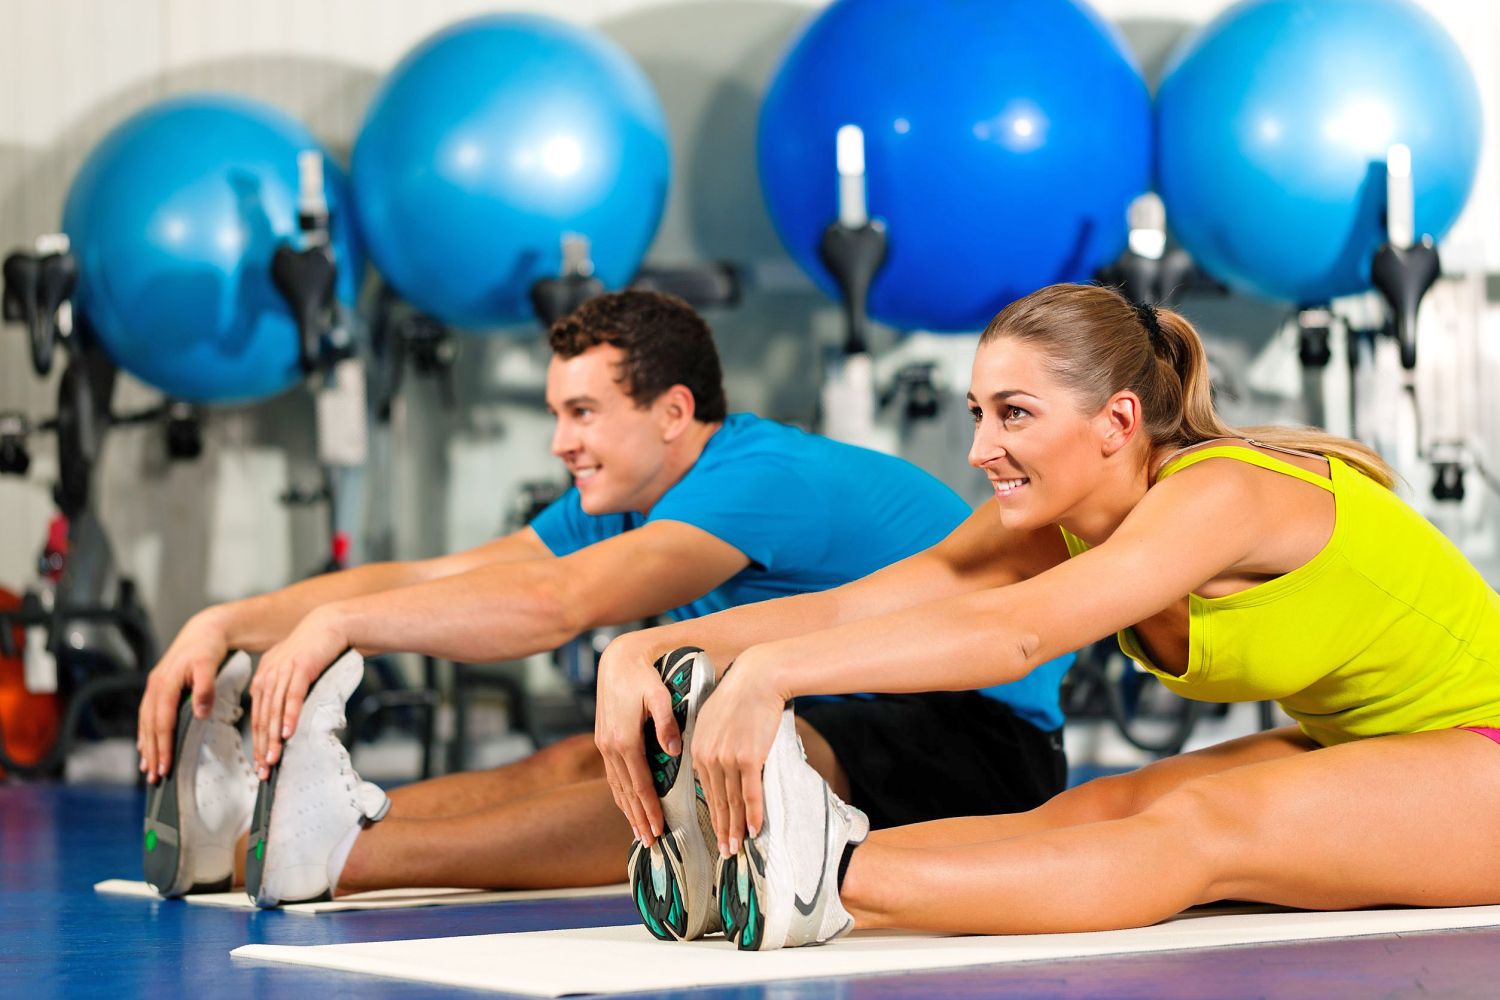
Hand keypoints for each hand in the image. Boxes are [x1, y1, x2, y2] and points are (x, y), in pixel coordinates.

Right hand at [137, 609, 231, 782]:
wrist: (205, 630)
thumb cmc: (209, 648)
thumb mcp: (209, 665)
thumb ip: (205, 688)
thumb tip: (199, 714)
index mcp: (165, 684)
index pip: (162, 722)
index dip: (163, 746)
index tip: (166, 767)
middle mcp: (155, 687)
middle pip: (150, 727)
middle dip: (152, 753)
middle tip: (155, 777)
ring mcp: (154, 688)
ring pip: (146, 723)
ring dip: (147, 747)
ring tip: (148, 769)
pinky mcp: (158, 688)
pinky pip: (148, 715)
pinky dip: (146, 734)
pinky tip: (146, 747)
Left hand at [248, 606, 349, 777]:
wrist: (332, 623)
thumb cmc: (318, 649)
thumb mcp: (295, 668)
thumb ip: (285, 687)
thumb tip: (286, 713)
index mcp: (264, 676)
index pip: (257, 714)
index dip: (257, 740)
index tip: (260, 761)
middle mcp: (269, 674)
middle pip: (262, 716)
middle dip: (261, 745)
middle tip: (263, 769)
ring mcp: (284, 670)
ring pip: (274, 710)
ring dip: (273, 737)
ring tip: (274, 758)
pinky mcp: (301, 667)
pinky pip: (293, 697)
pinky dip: (290, 717)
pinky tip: (289, 733)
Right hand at [594, 633, 682, 846]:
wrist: (617, 660)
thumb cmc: (642, 675)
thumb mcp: (659, 694)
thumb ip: (667, 723)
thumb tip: (674, 751)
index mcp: (624, 740)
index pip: (640, 784)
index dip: (650, 809)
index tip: (660, 829)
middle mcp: (610, 747)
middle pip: (626, 792)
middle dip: (638, 819)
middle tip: (650, 843)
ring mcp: (603, 745)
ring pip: (616, 787)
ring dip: (627, 811)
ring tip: (638, 833)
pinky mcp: (603, 740)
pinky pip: (611, 775)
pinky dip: (619, 794)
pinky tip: (626, 805)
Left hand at [688, 647, 786, 856]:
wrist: (758, 678)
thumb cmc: (739, 696)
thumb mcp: (712, 719)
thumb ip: (709, 744)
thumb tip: (714, 766)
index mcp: (697, 749)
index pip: (704, 790)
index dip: (711, 813)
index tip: (714, 830)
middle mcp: (709, 757)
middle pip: (716, 800)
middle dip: (721, 829)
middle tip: (724, 851)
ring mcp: (728, 758)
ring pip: (732, 801)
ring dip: (735, 828)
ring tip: (736, 847)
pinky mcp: (749, 757)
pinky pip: (751, 793)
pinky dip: (753, 814)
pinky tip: (754, 830)